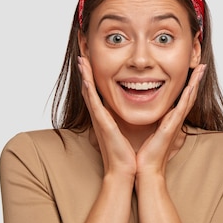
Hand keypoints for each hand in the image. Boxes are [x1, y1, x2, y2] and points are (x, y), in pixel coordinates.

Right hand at [78, 56, 136, 176]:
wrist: (125, 170)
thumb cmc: (128, 153)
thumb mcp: (129, 130)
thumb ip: (130, 118)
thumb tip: (141, 107)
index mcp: (108, 115)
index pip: (99, 90)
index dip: (95, 74)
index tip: (92, 59)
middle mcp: (101, 115)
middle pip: (90, 87)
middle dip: (86, 70)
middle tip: (82, 52)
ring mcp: (100, 119)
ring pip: (89, 92)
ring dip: (85, 74)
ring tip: (81, 58)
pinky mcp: (103, 124)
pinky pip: (94, 104)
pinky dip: (89, 90)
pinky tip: (86, 78)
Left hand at [135, 64, 205, 176]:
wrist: (145, 170)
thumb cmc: (145, 154)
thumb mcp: (147, 132)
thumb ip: (149, 121)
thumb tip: (143, 111)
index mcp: (169, 120)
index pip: (181, 98)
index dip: (187, 84)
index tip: (191, 70)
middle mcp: (174, 120)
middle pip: (189, 96)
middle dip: (195, 79)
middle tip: (202, 64)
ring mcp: (174, 124)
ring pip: (188, 99)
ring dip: (195, 83)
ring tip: (200, 69)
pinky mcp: (170, 129)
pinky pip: (180, 110)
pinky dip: (187, 97)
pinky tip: (191, 87)